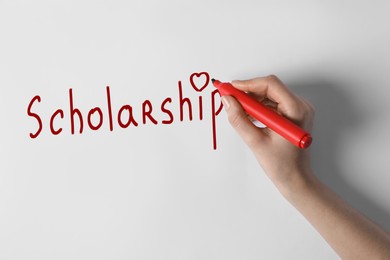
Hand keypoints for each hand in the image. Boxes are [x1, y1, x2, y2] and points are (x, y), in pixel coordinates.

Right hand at [221, 75, 314, 192]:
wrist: (296, 179)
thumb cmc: (282, 165)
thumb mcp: (256, 142)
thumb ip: (239, 120)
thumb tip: (227, 101)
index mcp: (296, 110)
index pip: (270, 85)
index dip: (248, 84)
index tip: (230, 88)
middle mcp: (300, 106)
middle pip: (270, 88)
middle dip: (247, 92)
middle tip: (228, 97)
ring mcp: (297, 109)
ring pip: (269, 94)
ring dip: (251, 100)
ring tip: (237, 110)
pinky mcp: (292, 114)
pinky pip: (272, 103)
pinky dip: (258, 107)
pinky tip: (247, 116)